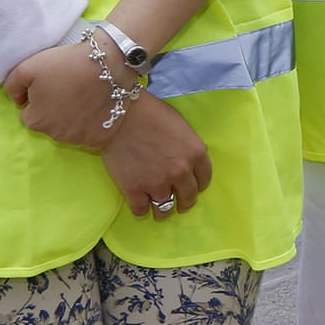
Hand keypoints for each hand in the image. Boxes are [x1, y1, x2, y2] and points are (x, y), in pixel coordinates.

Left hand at [5, 31, 124, 150]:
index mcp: (35, 121)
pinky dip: (91, 123)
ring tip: (84, 95)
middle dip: (55, 109)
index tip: (52, 85)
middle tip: (68, 88)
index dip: (38, 98)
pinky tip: (96, 107)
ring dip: (73, 116)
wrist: (110, 64)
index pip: (29, 114)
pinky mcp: (100, 138)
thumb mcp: (27, 67)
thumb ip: (12, 86)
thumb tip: (18, 100)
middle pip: (49, 123)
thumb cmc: (66, 64)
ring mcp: (79, 139)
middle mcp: (55, 135)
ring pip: (69, 129)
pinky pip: (90, 134)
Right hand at [100, 95, 211, 219]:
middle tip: (180, 204)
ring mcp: (157, 183)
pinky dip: (141, 210)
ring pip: (165, 208)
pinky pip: (141, 210)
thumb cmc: (150, 114)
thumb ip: (187, 147)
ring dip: (163, 210)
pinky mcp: (134, 190)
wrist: (119, 117)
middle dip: (185, 202)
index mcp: (196, 153)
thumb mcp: (181, 127)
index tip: (194, 188)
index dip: (199, 185)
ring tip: (159, 210)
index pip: (205, 179)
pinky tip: (140, 206)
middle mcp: (180, 172)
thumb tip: (185, 159)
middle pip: (188, 197)